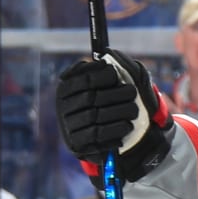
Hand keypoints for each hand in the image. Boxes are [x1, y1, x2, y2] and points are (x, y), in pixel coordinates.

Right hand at [54, 51, 172, 179]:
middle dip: (115, 94)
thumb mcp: (107, 85)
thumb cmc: (109, 103)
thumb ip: (106, 69)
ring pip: (95, 117)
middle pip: (90, 98)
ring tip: (134, 110)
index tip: (115, 74)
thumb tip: (108, 54)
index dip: (98, 75)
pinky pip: (97, 136)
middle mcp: (63, 107)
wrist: (106, 138)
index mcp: (66, 89)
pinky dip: (115, 130)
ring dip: (119, 112)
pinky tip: (127, 126)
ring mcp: (68, 127)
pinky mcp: (77, 144)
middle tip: (133, 92)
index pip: (81, 80)